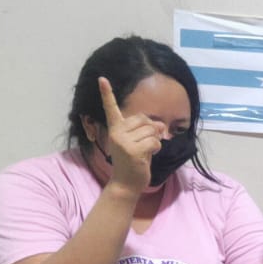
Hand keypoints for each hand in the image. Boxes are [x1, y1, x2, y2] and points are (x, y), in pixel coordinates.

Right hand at [97, 76, 164, 196]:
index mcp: (115, 129)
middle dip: (151, 131)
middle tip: (143, 146)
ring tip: (144, 153)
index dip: (107, 93)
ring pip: (151, 131)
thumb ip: (147, 130)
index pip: (111, 108)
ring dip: (154, 142)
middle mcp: (116, 133)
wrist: (126, 184)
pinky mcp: (133, 151)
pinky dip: (156, 148)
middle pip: (145, 120)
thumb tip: (160, 125)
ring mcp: (123, 141)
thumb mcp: (139, 142)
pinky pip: (154, 142)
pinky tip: (147, 157)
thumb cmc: (133, 162)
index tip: (102, 79)